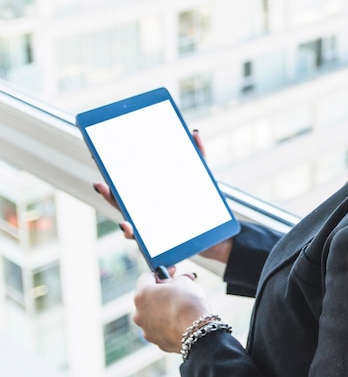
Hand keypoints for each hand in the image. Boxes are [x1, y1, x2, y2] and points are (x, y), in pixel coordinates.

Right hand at [93, 130, 235, 259]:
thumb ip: (198, 154)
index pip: (129, 184)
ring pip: (131, 226)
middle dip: (110, 195)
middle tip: (100, 185)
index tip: (100, 159)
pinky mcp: (161, 243)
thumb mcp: (201, 176)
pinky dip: (135, 236)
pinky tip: (130, 228)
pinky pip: (146, 243)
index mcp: (153, 195)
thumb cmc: (203, 202)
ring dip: (124, 224)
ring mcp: (153, 229)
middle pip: (124, 204)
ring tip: (122, 219)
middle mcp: (148, 213)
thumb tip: (194, 132)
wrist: (218, 233)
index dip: (115, 175)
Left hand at [134, 268, 211, 352]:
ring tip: (183, 303)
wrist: (197, 331)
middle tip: (180, 286)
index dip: (162, 272)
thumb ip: (170, 279)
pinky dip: (169, 321)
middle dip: (164, 290)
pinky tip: (182, 318)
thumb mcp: (182, 281)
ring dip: (166, 306)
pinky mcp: (156, 341)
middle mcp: (139, 313)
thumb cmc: (188, 303)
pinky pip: (161, 326)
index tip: (173, 271)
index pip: (147, 277)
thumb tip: (167, 281)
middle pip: (150, 296)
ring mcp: (146, 329)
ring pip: (154, 312)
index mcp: (142, 294)